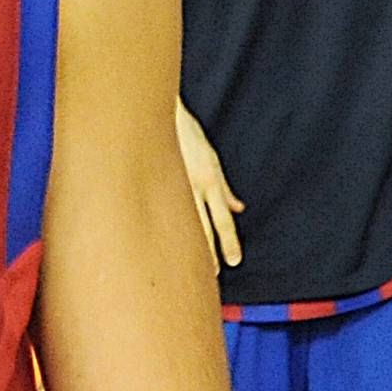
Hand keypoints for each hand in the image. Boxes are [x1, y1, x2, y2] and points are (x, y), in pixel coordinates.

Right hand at [172, 107, 243, 270]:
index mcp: (209, 180)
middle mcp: (193, 187)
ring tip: (191, 268)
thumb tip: (238, 208)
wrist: (160, 114)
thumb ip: (224, 188)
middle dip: (209, 253)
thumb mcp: (212, 160)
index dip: (229, 241)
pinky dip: (166, 231)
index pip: (222, 218)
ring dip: (189, 248)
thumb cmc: (187, 135)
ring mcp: (171, 187)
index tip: (234, 261)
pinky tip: (162, 245)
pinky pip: (162, 214)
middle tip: (214, 276)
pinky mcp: (153, 185)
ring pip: (183, 225)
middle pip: (203, 228)